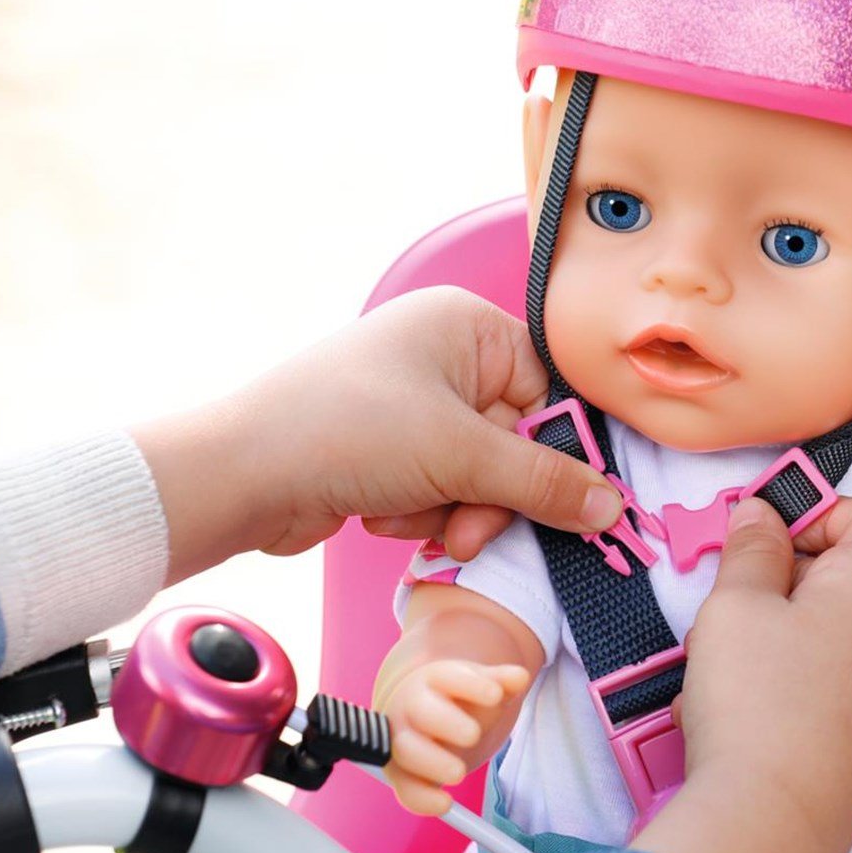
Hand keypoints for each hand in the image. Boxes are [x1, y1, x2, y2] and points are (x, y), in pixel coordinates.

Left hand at [133, 287, 624, 582]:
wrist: (240, 475)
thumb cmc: (347, 432)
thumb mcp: (461, 456)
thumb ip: (544, 484)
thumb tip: (611, 505)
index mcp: (465, 327)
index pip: (547, 389)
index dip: (553, 449)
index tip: (568, 499)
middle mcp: (440, 356)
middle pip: (515, 441)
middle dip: (490, 494)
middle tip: (470, 526)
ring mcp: (411, 403)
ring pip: (478, 476)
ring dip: (453, 510)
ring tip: (412, 517)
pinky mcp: (387, 448)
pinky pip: (440, 489)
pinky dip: (421, 512)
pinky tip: (383, 514)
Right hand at [377, 658, 530, 815]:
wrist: (429, 716)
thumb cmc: (458, 700)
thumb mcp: (481, 686)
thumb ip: (501, 682)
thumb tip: (519, 677)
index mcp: (434, 679)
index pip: (449, 676)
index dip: (472, 685)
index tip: (496, 695)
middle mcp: (411, 707)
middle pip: (422, 711)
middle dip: (447, 722)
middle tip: (474, 735)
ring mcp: (401, 740)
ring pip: (405, 751)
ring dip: (431, 763)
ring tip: (460, 773)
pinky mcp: (401, 773)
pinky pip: (404, 788)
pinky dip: (421, 799)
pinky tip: (445, 803)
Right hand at [634, 495, 851, 852]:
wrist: (773, 821)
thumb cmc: (757, 702)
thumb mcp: (734, 604)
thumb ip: (751, 549)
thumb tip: (761, 515)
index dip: (826, 513)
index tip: (772, 536)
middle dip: (794, 576)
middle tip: (738, 598)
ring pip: (841, 629)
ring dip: (786, 629)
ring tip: (729, 660)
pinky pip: (838, 679)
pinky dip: (794, 677)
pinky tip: (741, 707)